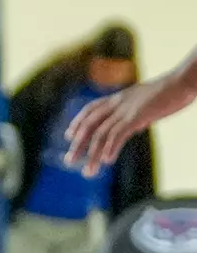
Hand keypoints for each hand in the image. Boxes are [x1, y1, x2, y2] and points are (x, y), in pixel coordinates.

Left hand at [65, 76, 194, 175]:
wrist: (183, 81)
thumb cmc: (171, 92)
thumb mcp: (148, 103)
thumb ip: (137, 115)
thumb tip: (135, 127)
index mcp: (119, 98)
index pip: (90, 109)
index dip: (78, 122)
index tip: (69, 136)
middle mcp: (117, 103)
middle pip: (90, 125)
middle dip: (78, 144)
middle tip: (69, 161)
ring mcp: (126, 109)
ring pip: (101, 134)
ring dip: (93, 154)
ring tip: (88, 171)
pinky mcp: (137, 116)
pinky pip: (118, 133)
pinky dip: (111, 147)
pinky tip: (107, 160)